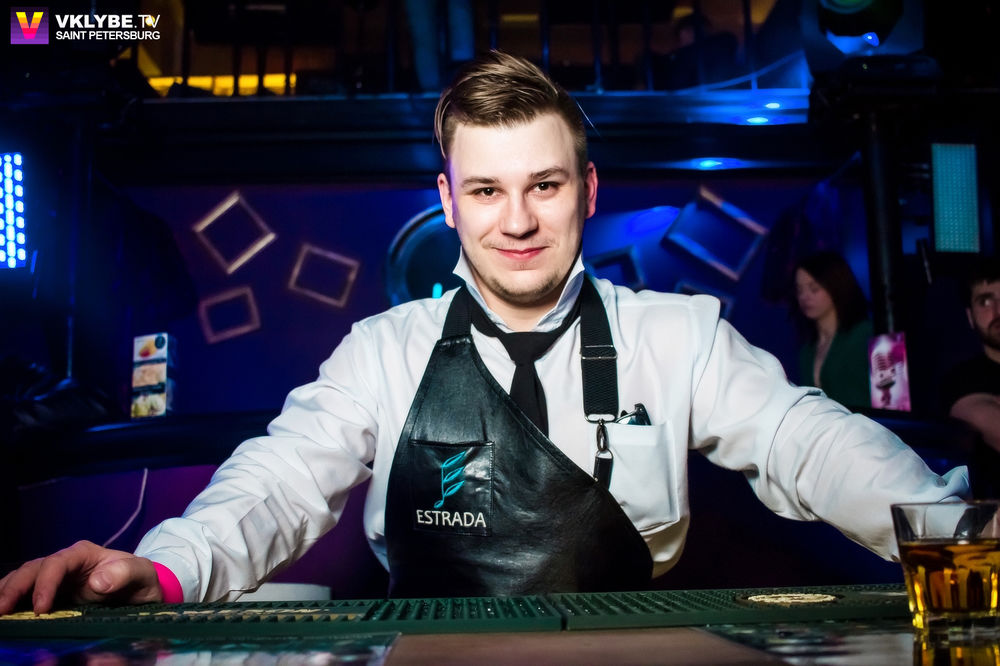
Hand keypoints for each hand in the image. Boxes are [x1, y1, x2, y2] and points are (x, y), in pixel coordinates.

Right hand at [0, 540, 161, 614]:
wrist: (140, 590)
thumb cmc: (140, 579)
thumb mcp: (142, 574)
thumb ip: (125, 573)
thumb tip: (97, 581)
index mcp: (84, 553)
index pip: (57, 563)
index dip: (45, 583)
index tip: (41, 608)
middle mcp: (65, 563)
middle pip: (32, 569)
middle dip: (14, 588)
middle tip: (2, 610)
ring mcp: (55, 578)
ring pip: (23, 578)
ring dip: (6, 591)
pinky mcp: (51, 593)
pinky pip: (25, 593)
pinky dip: (11, 599)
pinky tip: (3, 613)